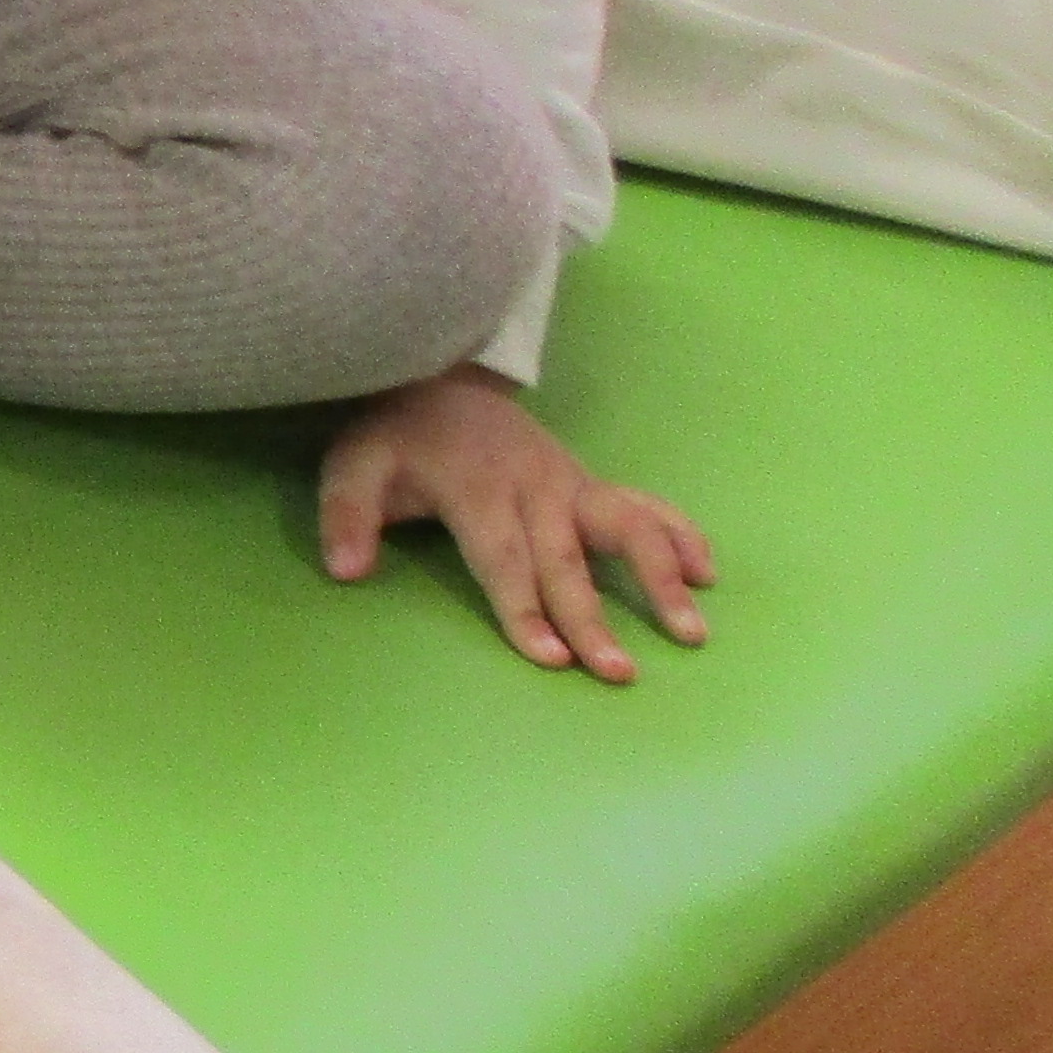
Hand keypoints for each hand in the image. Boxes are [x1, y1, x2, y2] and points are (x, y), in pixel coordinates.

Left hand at [317, 367, 713, 682]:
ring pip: (626, 526)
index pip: (503, 559)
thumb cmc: (396, 437)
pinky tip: (706, 572)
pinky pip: (644, 504)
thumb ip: (346, 515)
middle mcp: (533, 487)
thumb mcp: (352, 465)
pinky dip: (680, 533)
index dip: (525, 609)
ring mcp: (569, 482)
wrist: (440, 379)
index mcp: (475, 489)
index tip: (550, 659)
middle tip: (618, 673)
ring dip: (661, 576)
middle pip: (566, 559)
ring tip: (690, 630)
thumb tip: (345, 571)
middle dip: (592, 617)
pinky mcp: (589, 481)